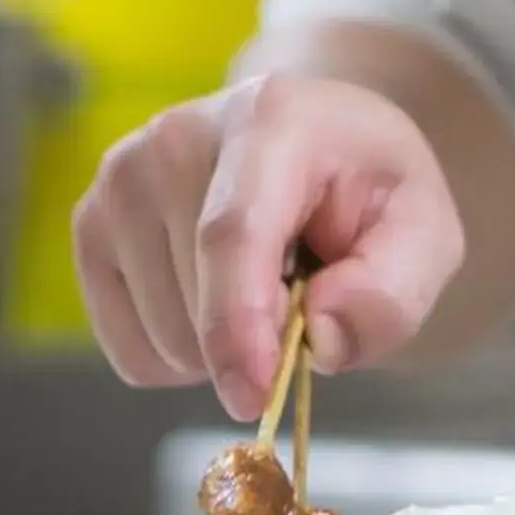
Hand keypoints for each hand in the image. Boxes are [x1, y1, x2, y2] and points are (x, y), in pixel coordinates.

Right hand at [71, 74, 466, 419]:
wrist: (316, 142)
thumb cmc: (370, 192)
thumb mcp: (425, 235)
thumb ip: (393, 292)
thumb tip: (320, 334)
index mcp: (269, 119)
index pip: (231, 233)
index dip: (237, 325)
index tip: (255, 395)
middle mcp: (175, 137)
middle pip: (196, 304)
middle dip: (261, 342)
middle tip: (306, 293)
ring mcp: (120, 179)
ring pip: (163, 340)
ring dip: (224, 351)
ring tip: (264, 283)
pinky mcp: (89, 224)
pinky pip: (129, 352)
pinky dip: (182, 358)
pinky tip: (216, 299)